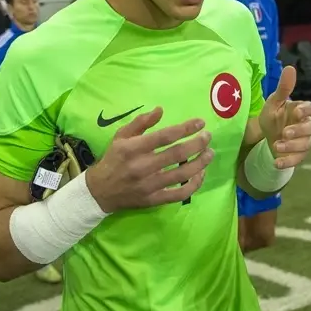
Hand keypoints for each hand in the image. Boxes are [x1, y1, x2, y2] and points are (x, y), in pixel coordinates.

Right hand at [84, 107, 213, 212]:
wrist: (100, 191)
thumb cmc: (113, 159)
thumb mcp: (121, 136)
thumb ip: (141, 122)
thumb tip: (161, 110)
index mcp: (133, 148)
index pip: (165, 136)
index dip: (185, 128)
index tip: (200, 123)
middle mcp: (142, 167)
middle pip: (177, 154)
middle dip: (197, 144)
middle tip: (208, 137)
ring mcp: (150, 185)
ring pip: (182, 174)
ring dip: (200, 163)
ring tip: (210, 154)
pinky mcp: (154, 199)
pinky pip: (180, 194)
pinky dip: (194, 185)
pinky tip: (200, 174)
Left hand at [257, 66, 310, 167]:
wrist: (266, 137)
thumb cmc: (273, 117)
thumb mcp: (273, 103)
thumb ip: (283, 88)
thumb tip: (290, 68)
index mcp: (300, 110)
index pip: (310, 108)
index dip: (306, 110)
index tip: (297, 112)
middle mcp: (306, 125)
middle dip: (299, 131)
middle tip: (285, 133)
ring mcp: (304, 141)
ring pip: (306, 145)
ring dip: (292, 147)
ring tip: (276, 145)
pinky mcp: (299, 155)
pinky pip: (298, 159)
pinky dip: (288, 161)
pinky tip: (276, 162)